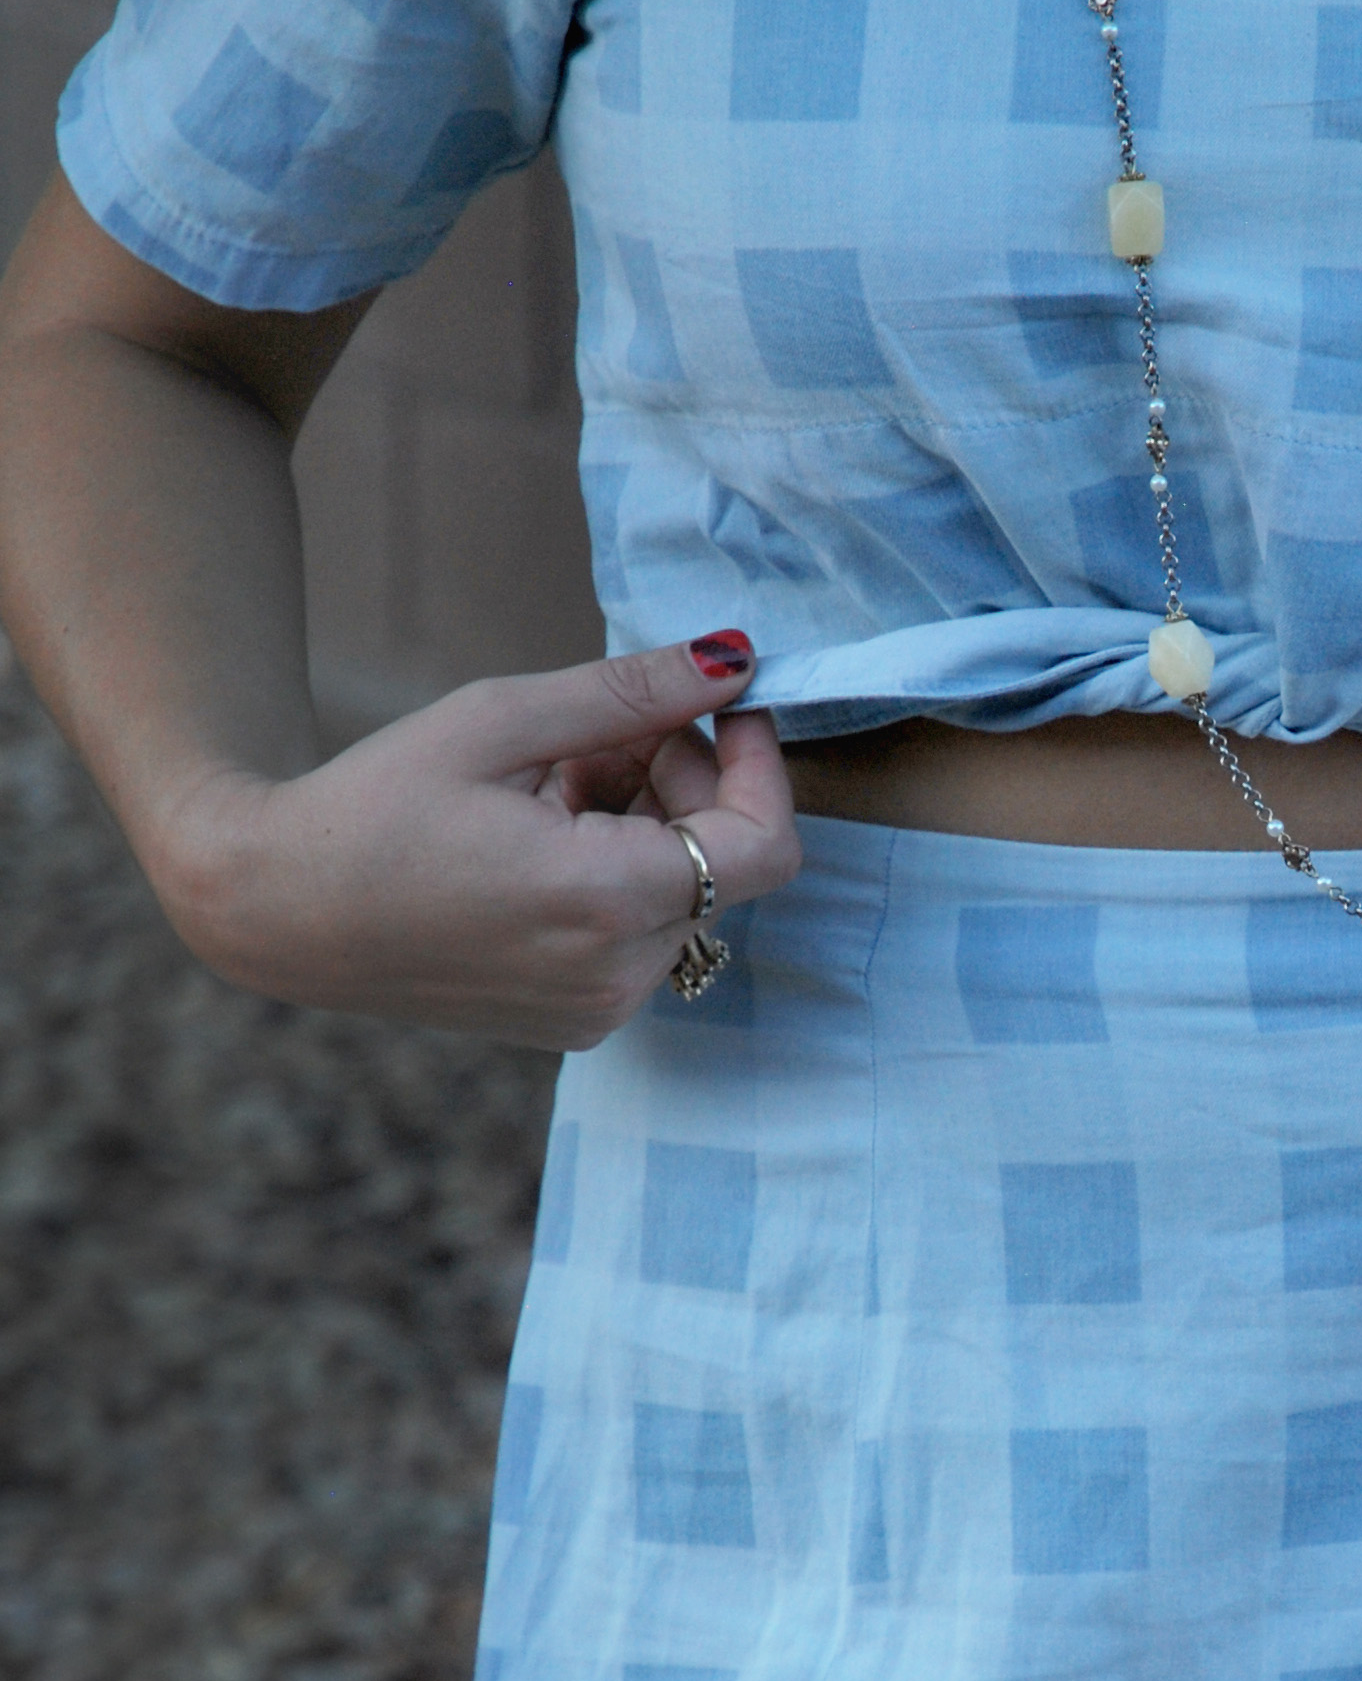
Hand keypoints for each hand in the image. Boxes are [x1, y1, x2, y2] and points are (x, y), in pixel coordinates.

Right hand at [162, 634, 800, 1046]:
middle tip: (604, 730)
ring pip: (685, 898)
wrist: (276, 910)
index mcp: (604, 902)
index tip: (729, 706)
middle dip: (687, 782)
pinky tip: (541, 835)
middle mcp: (616, 976)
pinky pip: (641, 937)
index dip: (762, 764)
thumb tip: (737, 658)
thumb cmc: (374, 804)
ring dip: (648, 825)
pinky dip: (618, 876)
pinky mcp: (575, 1022)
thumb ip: (632, 693)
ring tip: (553, 781)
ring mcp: (597, 1011)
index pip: (765, 844)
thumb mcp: (502, 721)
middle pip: (723, 863)